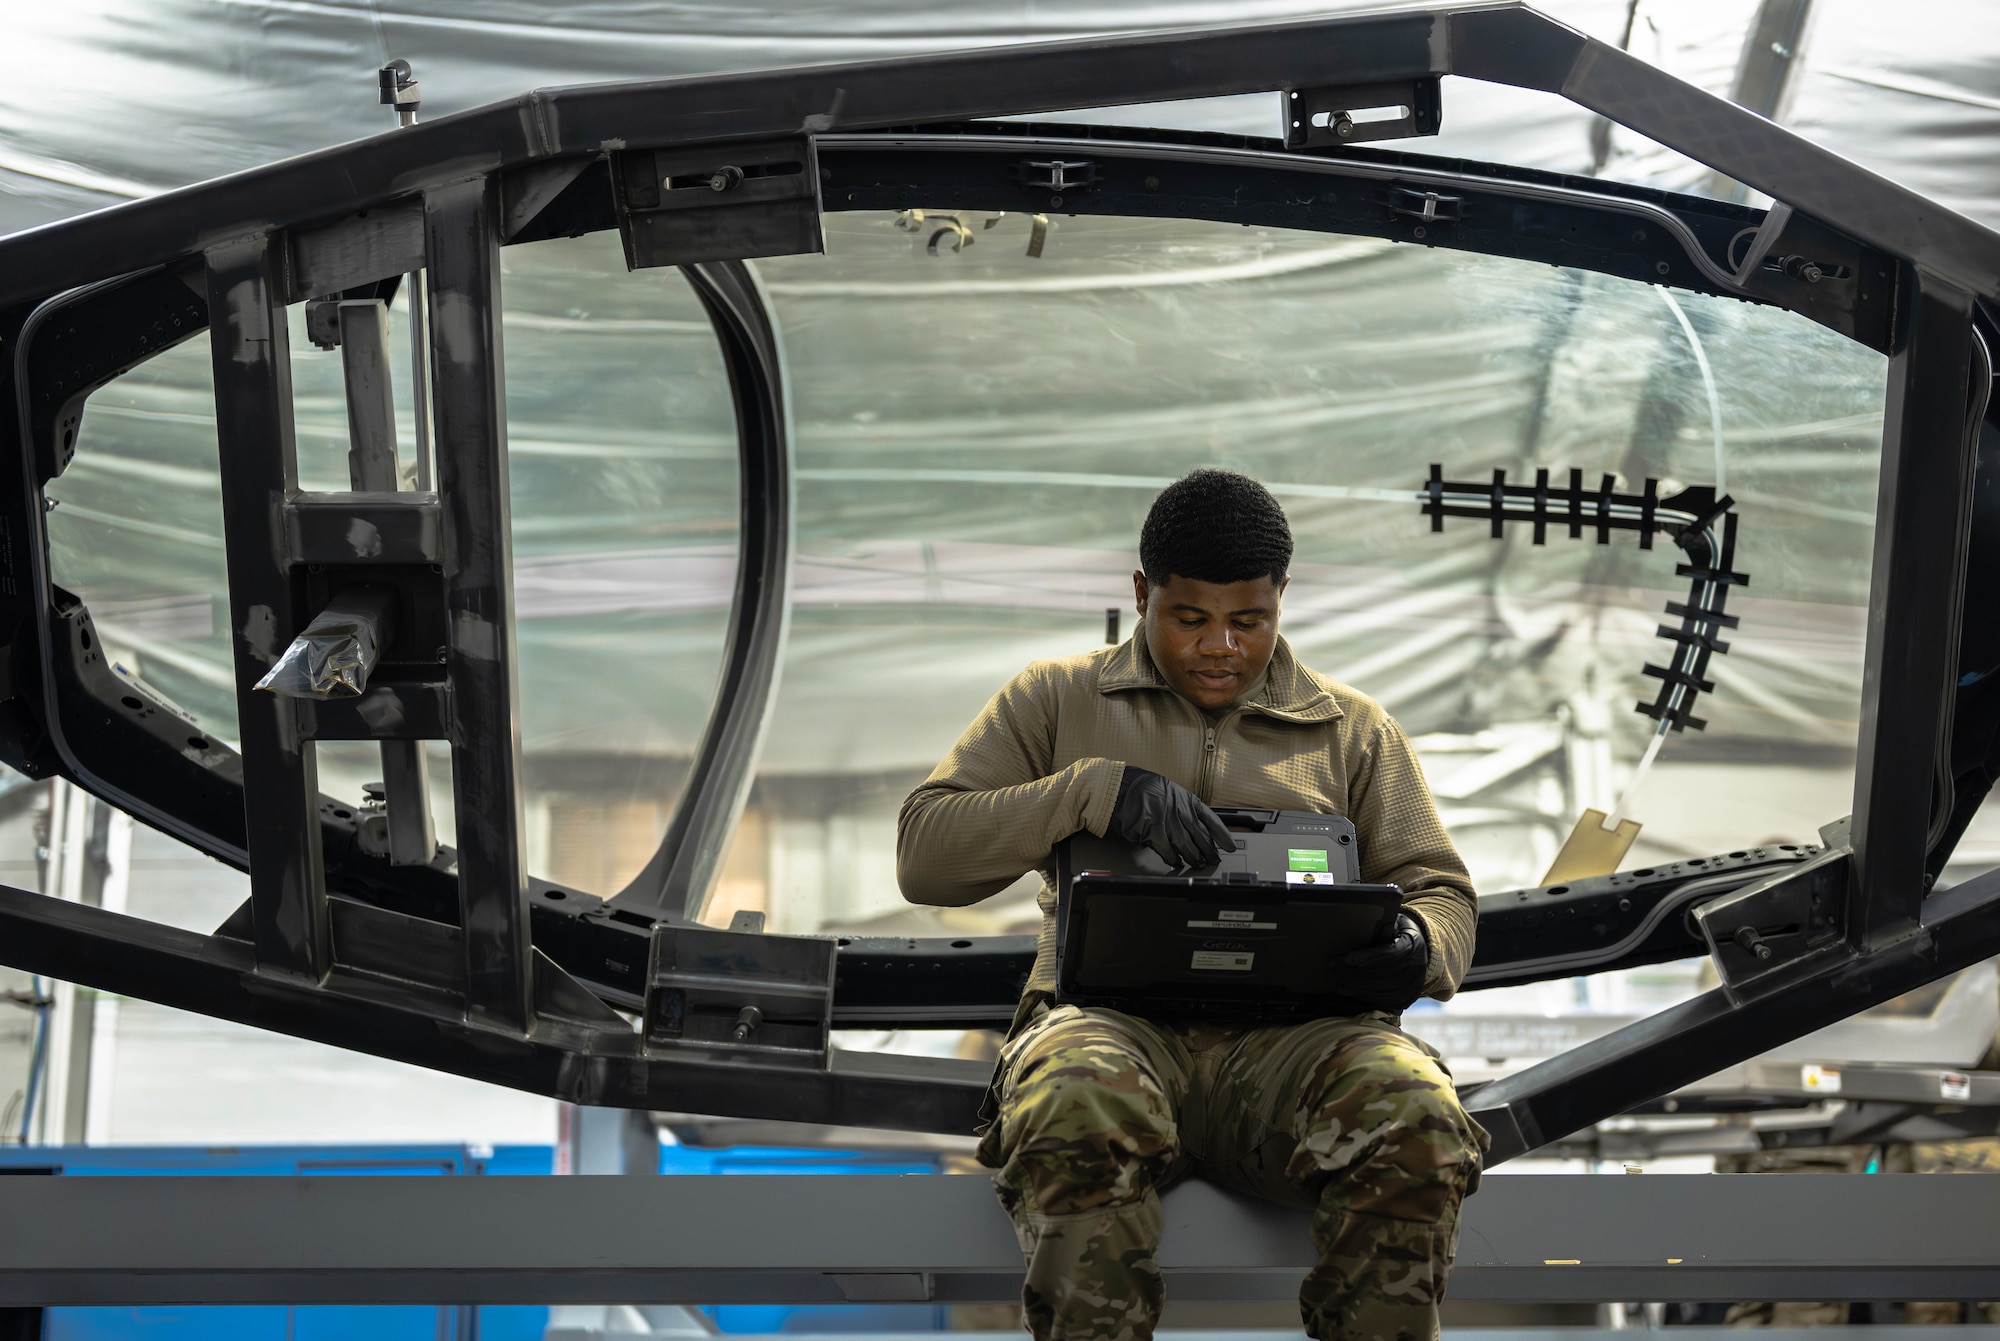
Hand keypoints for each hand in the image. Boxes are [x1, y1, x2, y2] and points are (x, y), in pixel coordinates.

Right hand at [1110, 767, 1233, 869]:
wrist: (1121, 786)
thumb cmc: (1142, 787)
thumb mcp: (1169, 790)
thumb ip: (1182, 807)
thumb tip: (1192, 826)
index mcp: (1186, 799)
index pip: (1211, 820)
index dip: (1222, 835)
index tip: (1230, 845)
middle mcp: (1181, 811)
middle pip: (1201, 836)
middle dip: (1209, 850)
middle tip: (1213, 859)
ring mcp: (1168, 822)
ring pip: (1187, 846)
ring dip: (1194, 857)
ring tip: (1198, 864)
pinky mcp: (1154, 832)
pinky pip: (1168, 850)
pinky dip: (1173, 858)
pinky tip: (1176, 862)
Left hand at [1339, 912, 1429, 1011]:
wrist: (1421, 948)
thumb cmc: (1400, 932)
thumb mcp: (1394, 922)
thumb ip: (1380, 926)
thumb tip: (1357, 925)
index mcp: (1413, 944)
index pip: (1390, 954)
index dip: (1367, 958)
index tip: (1347, 958)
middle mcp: (1417, 966)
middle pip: (1382, 974)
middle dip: (1355, 973)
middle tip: (1334, 968)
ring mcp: (1415, 984)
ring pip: (1383, 991)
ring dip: (1357, 988)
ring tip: (1339, 981)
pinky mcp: (1409, 997)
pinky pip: (1386, 1002)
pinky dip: (1366, 998)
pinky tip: (1351, 992)